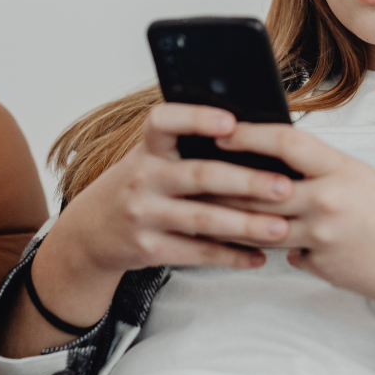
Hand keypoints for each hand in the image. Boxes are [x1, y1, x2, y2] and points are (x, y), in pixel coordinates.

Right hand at [51, 103, 297, 278]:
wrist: (89, 232)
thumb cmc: (138, 186)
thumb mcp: (150, 159)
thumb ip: (188, 149)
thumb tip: (254, 144)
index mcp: (148, 149)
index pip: (164, 122)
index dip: (197, 118)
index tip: (231, 122)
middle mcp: (143, 178)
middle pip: (200, 175)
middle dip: (247, 181)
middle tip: (285, 186)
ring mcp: (144, 214)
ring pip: (204, 218)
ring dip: (247, 224)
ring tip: (282, 227)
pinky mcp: (149, 248)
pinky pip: (197, 252)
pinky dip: (231, 256)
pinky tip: (258, 256)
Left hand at [209, 124, 374, 374]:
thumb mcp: (365, 180)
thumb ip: (325, 173)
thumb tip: (285, 166)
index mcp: (342, 168)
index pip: (286, 142)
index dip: (248, 134)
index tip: (221, 128)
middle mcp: (329, 200)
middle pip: (260, 188)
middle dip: (223, 183)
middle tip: (192, 174)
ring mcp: (323, 235)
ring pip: (262, 224)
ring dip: (234, 218)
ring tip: (206, 209)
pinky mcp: (321, 264)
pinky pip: (288, 253)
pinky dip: (278, 247)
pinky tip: (267, 245)